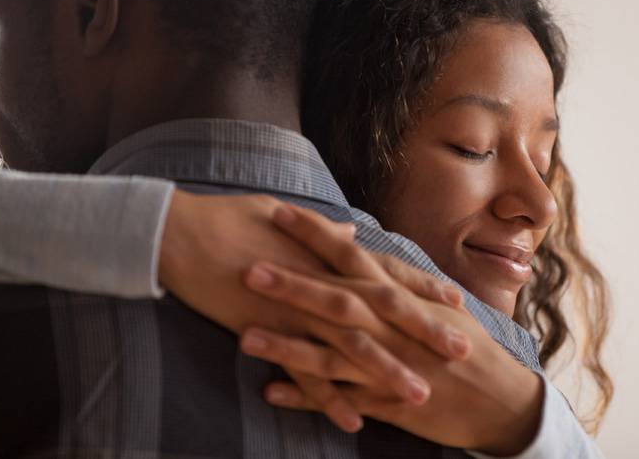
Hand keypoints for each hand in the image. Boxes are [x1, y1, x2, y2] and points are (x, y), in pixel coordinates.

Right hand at [158, 191, 468, 430]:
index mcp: (327, 253)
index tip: (455, 300)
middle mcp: (320, 280)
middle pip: (383, 310)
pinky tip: (352, 421)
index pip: (386, 271)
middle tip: (461, 351)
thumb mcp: (282, 217)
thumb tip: (348, 232)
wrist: (178, 234)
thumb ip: (322, 232)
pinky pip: (303, 372)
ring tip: (420, 395)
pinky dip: (329, 399)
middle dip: (424, 332)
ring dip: (387, 372)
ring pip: (351, 346)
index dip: (422, 287)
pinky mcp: (267, 331)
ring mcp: (296, 308)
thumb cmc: (229, 219)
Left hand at [242, 256, 545, 455]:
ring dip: (288, 344)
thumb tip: (371, 254)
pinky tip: (270, 392)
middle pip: (336, 299)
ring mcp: (389, 365)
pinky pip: (340, 399)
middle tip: (247, 267)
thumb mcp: (436, 306)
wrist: (501, 399)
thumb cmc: (469, 348)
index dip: (316, 234)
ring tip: (243, 336)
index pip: (353, 255)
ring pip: (331, 352)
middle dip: (292, 283)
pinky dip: (306, 396)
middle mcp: (392, 326)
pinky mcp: (387, 401)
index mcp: (401, 296)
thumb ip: (398, 280)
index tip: (279, 211)